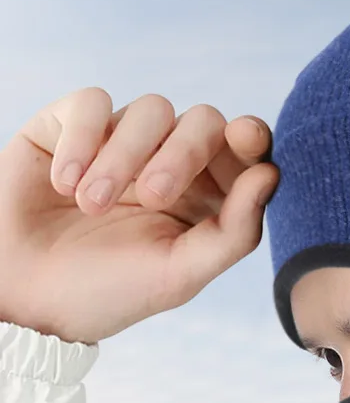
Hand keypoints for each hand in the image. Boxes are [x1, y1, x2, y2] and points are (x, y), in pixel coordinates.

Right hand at [0, 87, 278, 343]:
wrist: (25, 300)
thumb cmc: (109, 292)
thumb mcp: (180, 274)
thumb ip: (234, 231)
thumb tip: (270, 174)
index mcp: (207, 198)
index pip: (242, 152)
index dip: (250, 138)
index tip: (245, 137)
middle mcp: (170, 164)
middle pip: (202, 122)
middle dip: (183, 154)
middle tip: (151, 197)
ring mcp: (121, 143)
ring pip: (150, 110)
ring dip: (124, 157)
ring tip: (91, 206)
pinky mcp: (69, 128)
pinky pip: (91, 102)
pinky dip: (82, 139)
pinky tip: (64, 184)